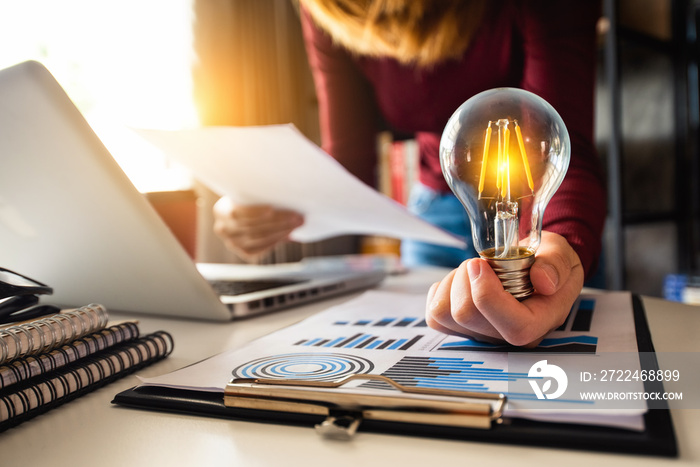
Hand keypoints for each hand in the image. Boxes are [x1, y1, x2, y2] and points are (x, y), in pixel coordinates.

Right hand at [213, 197, 303, 261]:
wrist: (239, 211)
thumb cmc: (247, 198)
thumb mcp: (247, 193)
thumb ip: (257, 195)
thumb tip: (284, 195)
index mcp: (221, 211)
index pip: (238, 214)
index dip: (255, 212)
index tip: (272, 208)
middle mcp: (223, 229)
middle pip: (253, 228)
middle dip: (278, 222)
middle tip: (296, 217)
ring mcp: (232, 243)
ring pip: (258, 240)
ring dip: (281, 232)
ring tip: (297, 224)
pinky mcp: (243, 252)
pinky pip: (260, 250)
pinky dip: (274, 243)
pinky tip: (287, 235)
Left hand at [425, 231, 583, 346]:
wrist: (534, 267)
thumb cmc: (546, 262)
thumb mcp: (559, 254)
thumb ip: (555, 263)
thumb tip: (542, 280)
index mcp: (540, 322)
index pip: (513, 327)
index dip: (488, 295)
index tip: (480, 264)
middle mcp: (508, 336)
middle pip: (467, 316)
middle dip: (465, 278)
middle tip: (480, 262)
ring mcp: (482, 335)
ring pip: (445, 315)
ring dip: (452, 283)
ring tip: (472, 271)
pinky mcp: (461, 330)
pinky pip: (434, 315)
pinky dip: (441, 291)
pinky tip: (460, 282)